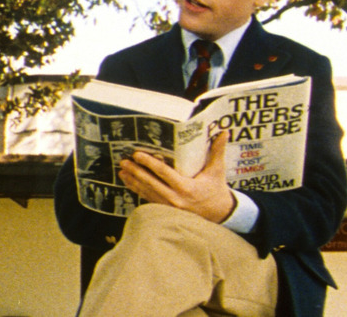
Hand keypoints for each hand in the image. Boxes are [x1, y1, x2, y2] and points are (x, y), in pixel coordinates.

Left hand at [118, 132, 235, 222]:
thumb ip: (218, 151)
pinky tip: (130, 183)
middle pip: (151, 183)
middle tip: (124, 162)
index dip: (149, 164)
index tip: (137, 155)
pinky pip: (150, 199)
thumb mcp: (218, 171)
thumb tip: (224, 133)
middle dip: (136, 172)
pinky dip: (139, 191)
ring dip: (134, 182)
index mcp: (187, 188)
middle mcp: (176, 198)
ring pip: (148, 193)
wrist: (221, 214)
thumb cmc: (217, 190)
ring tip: (122, 171)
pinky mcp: (167, 210)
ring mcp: (170, 207)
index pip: (164, 173)